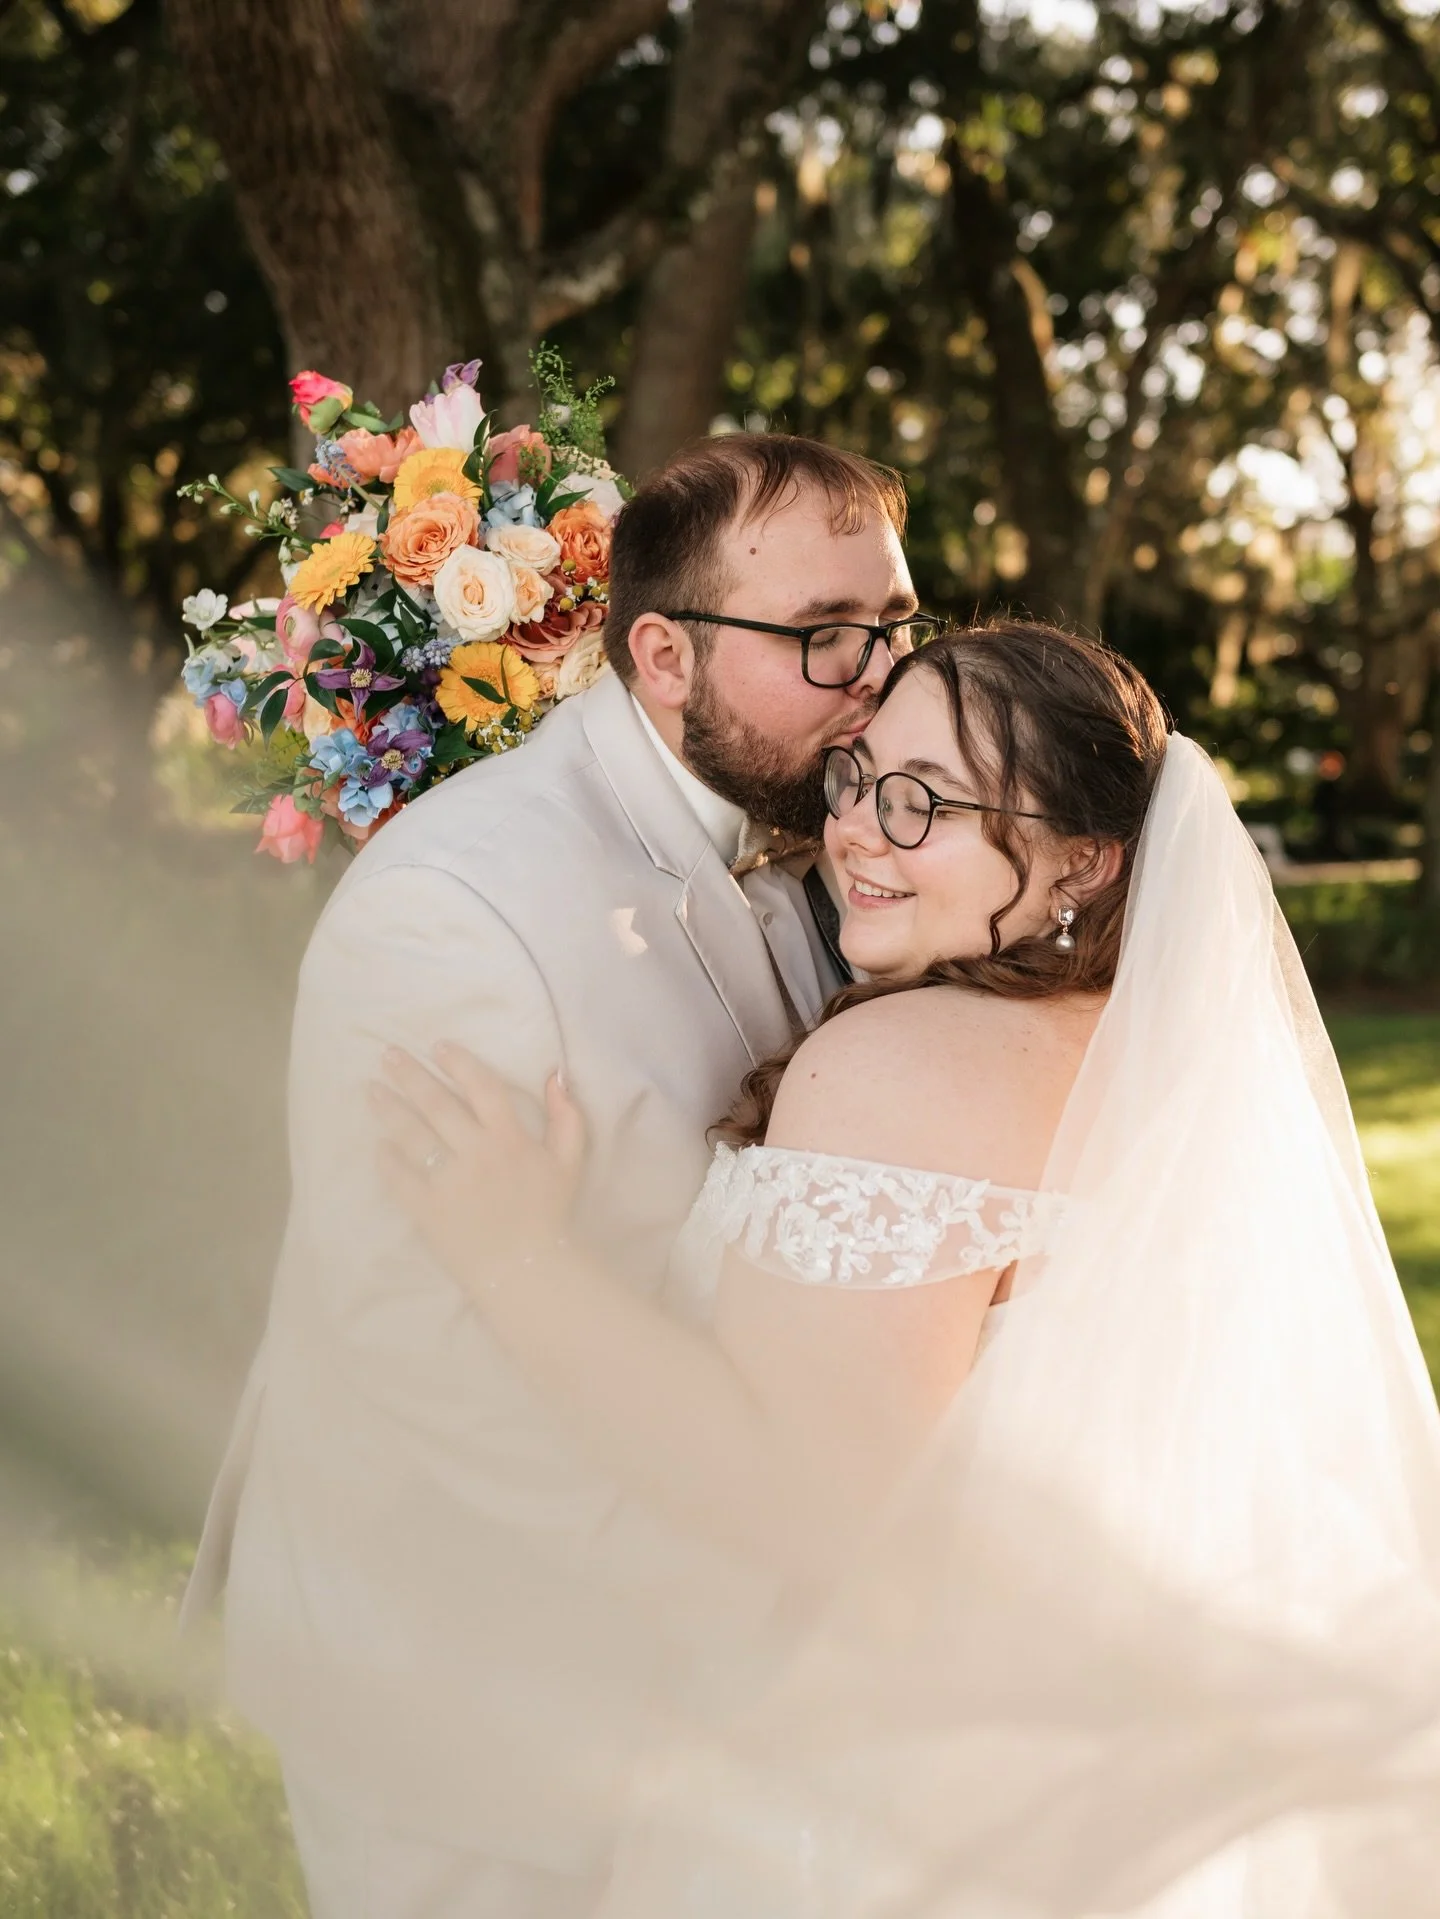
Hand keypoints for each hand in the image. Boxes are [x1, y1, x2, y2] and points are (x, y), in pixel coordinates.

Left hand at [369, 1043, 584, 1288]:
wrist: (528, 1271)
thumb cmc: (549, 1213)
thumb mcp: (570, 1161)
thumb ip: (567, 1117)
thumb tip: (555, 1075)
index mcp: (510, 1138)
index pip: (480, 1087)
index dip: (458, 1062)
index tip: (437, 1045)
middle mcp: (477, 1153)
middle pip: (437, 1104)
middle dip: (410, 1075)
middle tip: (387, 1054)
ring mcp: (449, 1182)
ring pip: (413, 1135)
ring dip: (390, 1108)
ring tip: (372, 1089)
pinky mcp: (428, 1210)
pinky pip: (400, 1178)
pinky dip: (387, 1160)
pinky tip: (378, 1145)